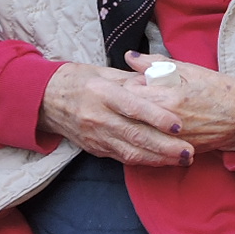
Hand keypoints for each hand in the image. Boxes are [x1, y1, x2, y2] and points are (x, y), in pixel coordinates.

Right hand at [40, 63, 192, 167]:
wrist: (45, 99)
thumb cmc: (79, 80)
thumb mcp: (104, 72)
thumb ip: (133, 79)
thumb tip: (161, 80)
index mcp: (102, 93)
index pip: (133, 108)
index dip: (157, 118)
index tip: (179, 125)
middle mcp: (98, 117)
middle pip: (135, 136)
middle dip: (165, 147)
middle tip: (189, 152)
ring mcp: (96, 136)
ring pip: (131, 152)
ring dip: (159, 159)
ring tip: (183, 160)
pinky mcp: (95, 148)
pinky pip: (122, 157)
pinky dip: (144, 161)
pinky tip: (162, 162)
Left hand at [122, 52, 234, 150]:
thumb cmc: (219, 90)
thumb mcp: (188, 70)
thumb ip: (156, 63)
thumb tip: (131, 57)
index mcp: (167, 99)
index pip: (128, 93)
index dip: (130, 86)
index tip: (139, 83)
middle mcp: (165, 123)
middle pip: (130, 115)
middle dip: (132, 105)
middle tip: (143, 97)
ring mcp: (171, 140)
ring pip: (139, 132)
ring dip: (141, 121)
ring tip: (152, 112)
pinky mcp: (176, 150)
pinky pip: (154, 144)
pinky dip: (153, 134)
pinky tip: (160, 126)